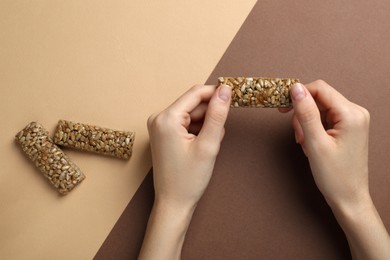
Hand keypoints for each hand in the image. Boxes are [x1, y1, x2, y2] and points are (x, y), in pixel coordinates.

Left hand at [139, 84, 231, 259]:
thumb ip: (217, 114)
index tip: (234, 98)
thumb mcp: (208, 145)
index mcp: (166, 118)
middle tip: (216, 138)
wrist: (173, 203)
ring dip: (206, 126)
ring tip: (207, 147)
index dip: (217, 94)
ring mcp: (160, 126)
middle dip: (210, 117)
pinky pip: (187, 124)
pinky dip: (198, 132)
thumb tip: (225, 90)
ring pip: (193, 115)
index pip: (196, 93)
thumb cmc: (188, 179)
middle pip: (194, 104)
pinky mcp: (164, 134)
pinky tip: (201, 148)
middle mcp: (159, 118)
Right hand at [282, 80, 389, 258]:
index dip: (298, 95)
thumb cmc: (335, 176)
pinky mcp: (348, 127)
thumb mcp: (315, 143)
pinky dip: (313, 129)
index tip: (282, 108)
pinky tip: (311, 144)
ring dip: (306, 123)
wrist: (349, 198)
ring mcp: (353, 120)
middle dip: (302, 114)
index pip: (319, 89)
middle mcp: (355, 112)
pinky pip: (324, 118)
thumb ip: (305, 113)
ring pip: (319, 109)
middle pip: (319, 98)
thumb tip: (295, 88)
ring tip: (306, 144)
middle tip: (298, 136)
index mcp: (351, 114)